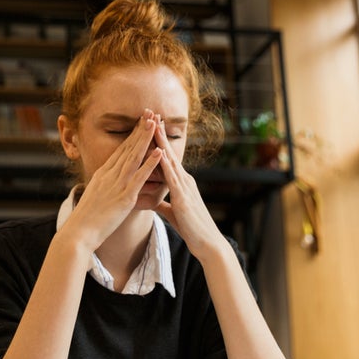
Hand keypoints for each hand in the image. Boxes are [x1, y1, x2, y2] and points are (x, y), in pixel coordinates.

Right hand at [63, 110, 162, 251]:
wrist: (79, 231)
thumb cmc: (86, 218)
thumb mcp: (94, 196)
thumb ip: (102, 186)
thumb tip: (106, 182)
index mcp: (103, 174)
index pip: (120, 149)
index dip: (132, 134)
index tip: (140, 121)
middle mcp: (110, 175)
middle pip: (128, 147)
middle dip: (140, 129)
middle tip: (150, 112)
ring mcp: (117, 185)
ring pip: (134, 157)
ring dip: (146, 139)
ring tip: (155, 123)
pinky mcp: (125, 197)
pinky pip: (140, 177)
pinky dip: (150, 163)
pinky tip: (160, 153)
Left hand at [153, 116, 222, 256]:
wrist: (208, 244)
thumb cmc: (192, 229)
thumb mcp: (174, 212)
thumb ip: (165, 204)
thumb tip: (155, 200)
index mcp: (181, 184)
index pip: (167, 158)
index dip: (158, 142)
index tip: (150, 126)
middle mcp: (184, 181)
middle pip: (169, 153)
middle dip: (159, 134)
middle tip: (151, 114)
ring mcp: (185, 188)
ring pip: (170, 161)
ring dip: (161, 143)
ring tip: (153, 125)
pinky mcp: (183, 199)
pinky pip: (172, 179)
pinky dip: (165, 165)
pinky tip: (159, 154)